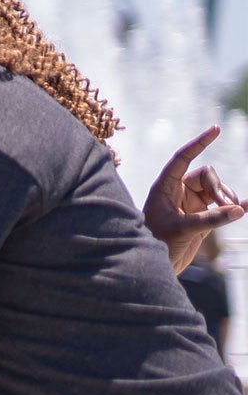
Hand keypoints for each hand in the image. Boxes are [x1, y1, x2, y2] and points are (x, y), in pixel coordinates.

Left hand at [144, 125, 242, 272]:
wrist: (156, 266)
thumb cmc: (158, 243)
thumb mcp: (183, 229)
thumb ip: (210, 219)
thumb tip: (239, 209)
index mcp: (165, 187)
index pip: (182, 158)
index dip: (198, 143)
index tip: (215, 128)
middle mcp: (178, 192)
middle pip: (207, 176)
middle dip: (220, 188)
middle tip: (226, 206)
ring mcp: (192, 204)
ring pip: (217, 190)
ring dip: (228, 200)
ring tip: (231, 214)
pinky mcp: (203, 217)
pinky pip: (224, 206)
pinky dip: (236, 206)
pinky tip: (247, 206)